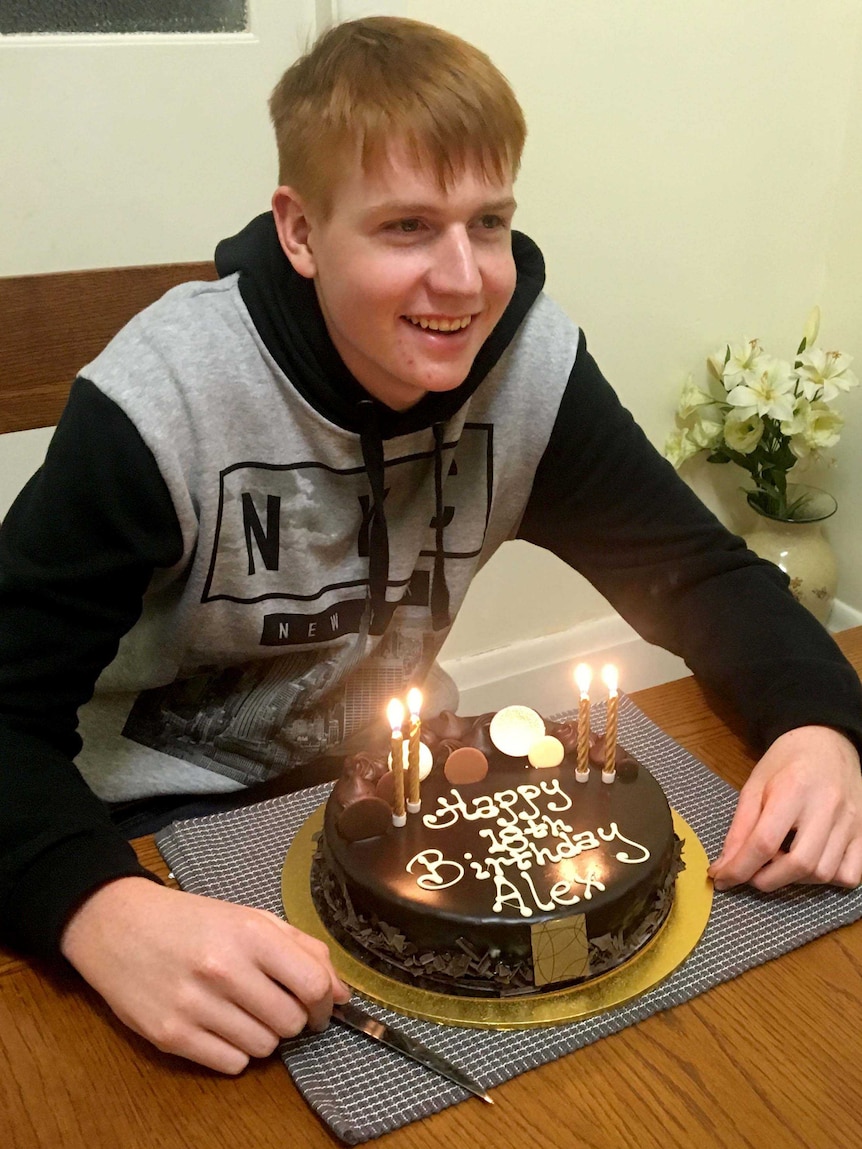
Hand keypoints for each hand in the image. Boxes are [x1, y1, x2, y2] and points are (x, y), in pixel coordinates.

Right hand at [60, 876, 349, 1073]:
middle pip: (291, 1023)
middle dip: (293, 1019)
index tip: (321, 1006)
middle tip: (275, 1005)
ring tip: (242, 1012)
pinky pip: (231, 1065)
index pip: (312, 984)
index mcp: (249, 933)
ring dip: (263, 1036)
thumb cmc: (192, 921)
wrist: (118, 926)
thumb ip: (302, 949)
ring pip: (263, 1048)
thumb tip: (342, 993)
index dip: (325, 1002)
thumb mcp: (249, 918)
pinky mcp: (171, 1036)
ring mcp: (195, 1005)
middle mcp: (223, 969)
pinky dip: (234, 1052)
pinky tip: (221, 1027)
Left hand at [708, 725, 861, 891]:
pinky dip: (825, 880)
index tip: (721, 879)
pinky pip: (849, 875)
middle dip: (767, 880)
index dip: (739, 868)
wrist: (828, 743)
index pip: (765, 841)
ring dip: (794, 880)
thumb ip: (740, 827)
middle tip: (750, 875)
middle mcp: (827, 807)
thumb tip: (724, 866)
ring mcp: (851, 822)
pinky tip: (809, 864)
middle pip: (798, 864)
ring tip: (778, 863)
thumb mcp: (755, 785)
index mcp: (794, 789)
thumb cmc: (787, 761)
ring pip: (824, 873)